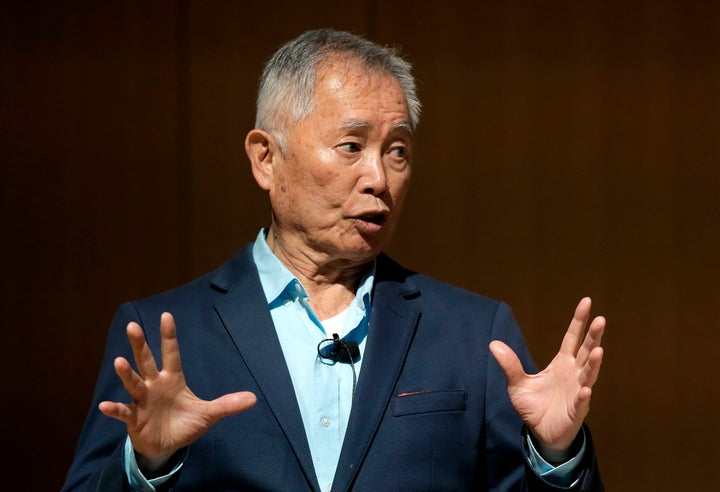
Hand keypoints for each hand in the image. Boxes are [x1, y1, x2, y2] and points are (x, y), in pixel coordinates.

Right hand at [98, 312, 256, 471]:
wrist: (166, 446)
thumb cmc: (184, 424)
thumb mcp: (208, 414)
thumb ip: (228, 405)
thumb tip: (254, 398)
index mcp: (173, 379)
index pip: (171, 353)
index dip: (169, 336)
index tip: (166, 315)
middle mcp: (154, 385)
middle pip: (147, 361)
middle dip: (140, 345)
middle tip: (133, 325)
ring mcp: (142, 400)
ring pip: (133, 383)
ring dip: (126, 373)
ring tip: (120, 362)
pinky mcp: (134, 418)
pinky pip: (123, 412)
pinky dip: (115, 409)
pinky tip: (105, 405)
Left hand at [489, 297, 604, 461]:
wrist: (541, 434)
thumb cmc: (534, 406)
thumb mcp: (517, 384)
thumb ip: (510, 364)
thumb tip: (493, 344)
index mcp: (562, 364)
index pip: (572, 338)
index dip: (579, 321)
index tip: (587, 302)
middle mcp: (574, 374)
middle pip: (585, 351)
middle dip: (593, 336)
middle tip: (601, 320)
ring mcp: (578, 392)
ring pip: (588, 375)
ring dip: (593, 363)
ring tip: (598, 350)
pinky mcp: (575, 412)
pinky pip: (581, 403)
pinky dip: (583, 396)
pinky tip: (586, 390)